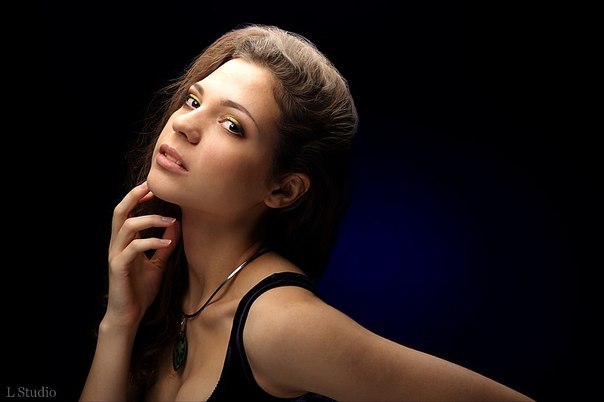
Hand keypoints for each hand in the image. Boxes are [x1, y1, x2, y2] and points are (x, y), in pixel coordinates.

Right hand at [105, 181, 180, 326]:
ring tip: (170, 220)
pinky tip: (167, 242)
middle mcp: (117, 244)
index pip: (127, 212)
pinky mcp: (118, 267)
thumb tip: (176, 225)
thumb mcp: (158, 263)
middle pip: (119, 211)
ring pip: (126, 226)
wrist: (129, 314)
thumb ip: (164, 245)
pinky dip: (152, 241)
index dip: (138, 197)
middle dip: (134, 196)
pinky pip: (134, 248)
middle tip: (152, 187)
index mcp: (125, 241)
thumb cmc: (141, 289)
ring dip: (150, 219)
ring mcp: (116, 255)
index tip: (155, 188)